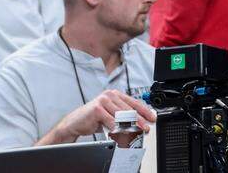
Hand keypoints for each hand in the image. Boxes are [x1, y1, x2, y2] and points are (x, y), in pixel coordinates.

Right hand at [40, 89, 155, 145]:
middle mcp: (110, 95)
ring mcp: (103, 100)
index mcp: (116, 94)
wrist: (75, 122)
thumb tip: (140, 121)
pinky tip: (122, 133)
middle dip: (139, 120)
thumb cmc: (94, 119)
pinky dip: (117, 128)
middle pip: (129, 109)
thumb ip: (123, 115)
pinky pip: (111, 121)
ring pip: (121, 115)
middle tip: (146, 128)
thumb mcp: (111, 115)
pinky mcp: (97, 108)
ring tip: (137, 132)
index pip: (134, 102)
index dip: (144, 111)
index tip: (152, 118)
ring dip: (130, 125)